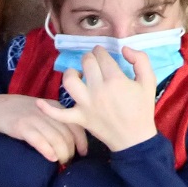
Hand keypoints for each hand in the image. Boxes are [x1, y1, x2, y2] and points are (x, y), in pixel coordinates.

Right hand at [0, 94, 86, 163]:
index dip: (82, 141)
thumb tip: (73, 142)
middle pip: (66, 135)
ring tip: (60, 163)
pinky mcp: (21, 126)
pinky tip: (51, 158)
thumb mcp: (44, 112)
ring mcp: (34, 119)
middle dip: (70, 152)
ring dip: (61, 154)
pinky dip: (47, 150)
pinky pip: (38, 140)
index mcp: (56, 108)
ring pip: (55, 139)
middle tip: (68, 162)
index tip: (83, 153)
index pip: (76, 125)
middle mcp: (48, 113)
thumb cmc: (23, 113)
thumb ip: (57, 122)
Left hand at [35, 46, 157, 152]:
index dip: (101, 51)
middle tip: (93, 63)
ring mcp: (86, 105)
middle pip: (86, 64)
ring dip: (71, 73)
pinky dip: (48, 109)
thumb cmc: (142, 109)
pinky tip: (38, 103)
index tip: (102, 54)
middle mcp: (98, 90)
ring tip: (77, 74)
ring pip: (69, 81)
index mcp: (115, 79)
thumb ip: (140, 60)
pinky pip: (59, 114)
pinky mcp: (79, 118)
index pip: (101, 56)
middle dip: (89, 58)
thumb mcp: (149, 81)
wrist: (134, 138)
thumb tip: (124, 48)